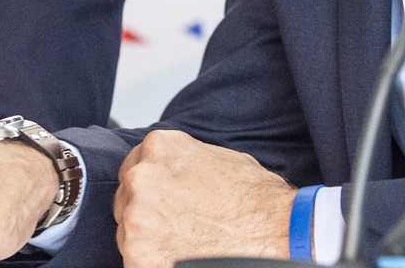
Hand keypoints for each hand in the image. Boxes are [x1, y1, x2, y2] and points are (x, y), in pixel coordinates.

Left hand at [114, 130, 295, 267]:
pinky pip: (136, 260)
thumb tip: (170, 172)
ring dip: (149, 239)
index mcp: (159, 148)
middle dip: (147, 211)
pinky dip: (154, 261)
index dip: (149, 186)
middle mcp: (142, 179)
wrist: (277, 232)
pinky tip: (181, 256)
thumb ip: (181, 161)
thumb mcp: (217, 157)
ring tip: (185, 242)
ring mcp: (137, 219)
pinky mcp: (139, 256)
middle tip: (176, 224)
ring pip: (129, 232)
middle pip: (127, 199)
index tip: (160, 199)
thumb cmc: (256, 200)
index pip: (133, 166)